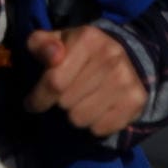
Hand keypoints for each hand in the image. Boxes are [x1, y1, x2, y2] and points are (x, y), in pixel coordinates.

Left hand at [24, 27, 146, 138]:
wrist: (123, 56)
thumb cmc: (78, 52)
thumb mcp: (55, 42)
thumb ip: (41, 44)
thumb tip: (53, 55)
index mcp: (88, 38)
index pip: (54, 82)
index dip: (38, 98)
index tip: (31, 104)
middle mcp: (111, 57)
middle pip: (66, 103)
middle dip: (60, 102)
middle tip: (66, 93)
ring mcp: (126, 80)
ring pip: (81, 119)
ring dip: (75, 114)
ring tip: (81, 100)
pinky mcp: (136, 100)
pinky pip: (99, 129)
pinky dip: (93, 124)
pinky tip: (97, 109)